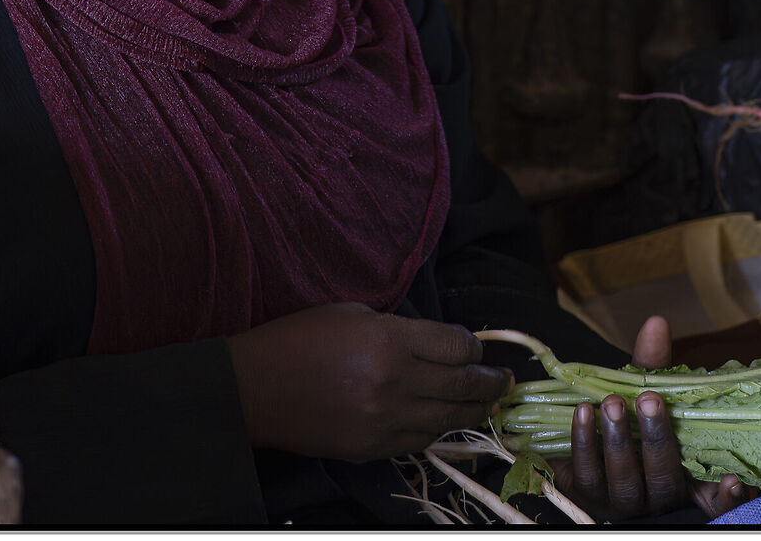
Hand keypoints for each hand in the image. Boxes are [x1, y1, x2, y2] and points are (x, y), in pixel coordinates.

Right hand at [227, 302, 511, 462]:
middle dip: (490, 381)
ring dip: (474, 411)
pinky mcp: (372, 447)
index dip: (474, 346)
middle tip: (506, 380)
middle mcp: (395, 381)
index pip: (456, 345)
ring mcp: (385, 419)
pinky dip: (438, 430)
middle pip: (462, 384)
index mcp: (391, 339)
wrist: (255, 389)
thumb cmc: (299, 339)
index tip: (478, 347)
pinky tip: (447, 422)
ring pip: (448, 419)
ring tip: (490, 404)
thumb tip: (435, 341)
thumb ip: (399, 326)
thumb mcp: (352, 313)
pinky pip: (419, 441)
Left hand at [552, 316, 750, 520]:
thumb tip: (656, 323)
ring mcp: (620, 500)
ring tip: (611, 402)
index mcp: (684, 480)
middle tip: (648, 400)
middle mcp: (655, 497)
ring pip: (623, 480)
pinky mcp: (585, 494)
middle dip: (655, 439)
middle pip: (662, 479)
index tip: (733, 480)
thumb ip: (654, 367)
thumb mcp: (647, 393)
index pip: (715, 502)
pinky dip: (583, 441)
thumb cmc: (627, 419)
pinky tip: (584, 410)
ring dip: (617, 439)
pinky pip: (585, 474)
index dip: (727, 499)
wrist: (578, 444)